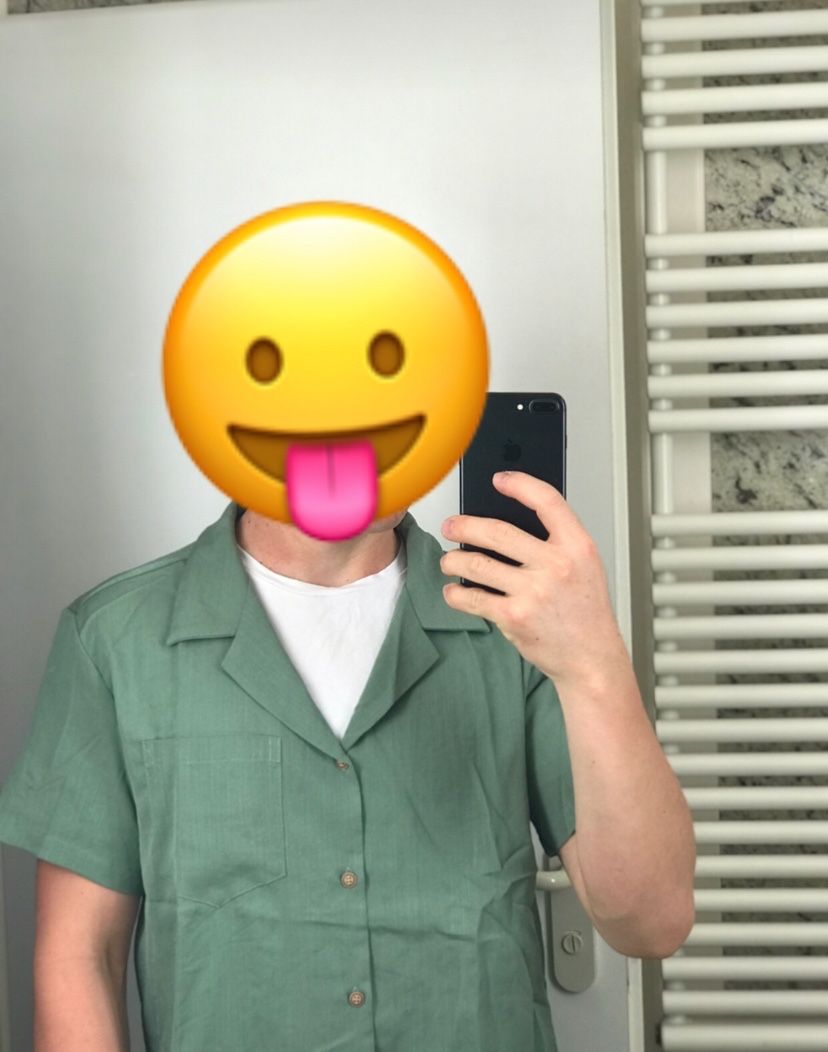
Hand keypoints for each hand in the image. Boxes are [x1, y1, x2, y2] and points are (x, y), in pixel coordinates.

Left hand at [439, 470, 626, 685]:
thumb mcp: (585, 566)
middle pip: (497, 532)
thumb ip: (557, 543)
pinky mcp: (514, 617)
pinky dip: (457, 594)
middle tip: (451, 526)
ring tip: (449, 561)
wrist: (591, 659)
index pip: (547, 501)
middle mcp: (556, 565)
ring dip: (454, 560)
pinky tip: (453, 591)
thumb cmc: (586, 613)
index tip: (500, 480)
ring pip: (478, 563)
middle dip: (464, 526)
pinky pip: (473, 598)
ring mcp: (533, 592)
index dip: (520, 485)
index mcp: (577, 546)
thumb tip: (511, 522)